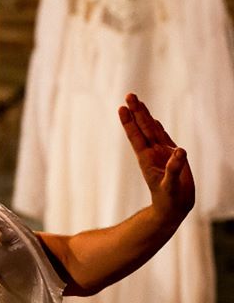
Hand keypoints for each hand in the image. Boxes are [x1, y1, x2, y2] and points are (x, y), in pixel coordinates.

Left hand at [119, 94, 194, 224]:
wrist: (173, 208)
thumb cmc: (169, 200)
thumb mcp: (170, 186)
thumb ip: (173, 169)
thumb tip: (180, 151)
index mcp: (147, 158)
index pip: (136, 136)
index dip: (129, 122)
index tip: (122, 108)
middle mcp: (152, 152)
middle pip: (143, 127)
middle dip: (136, 111)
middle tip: (129, 95)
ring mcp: (161, 153)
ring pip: (152, 130)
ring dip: (145, 115)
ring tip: (137, 101)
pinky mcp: (172, 156)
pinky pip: (164, 138)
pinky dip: (158, 127)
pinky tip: (153, 120)